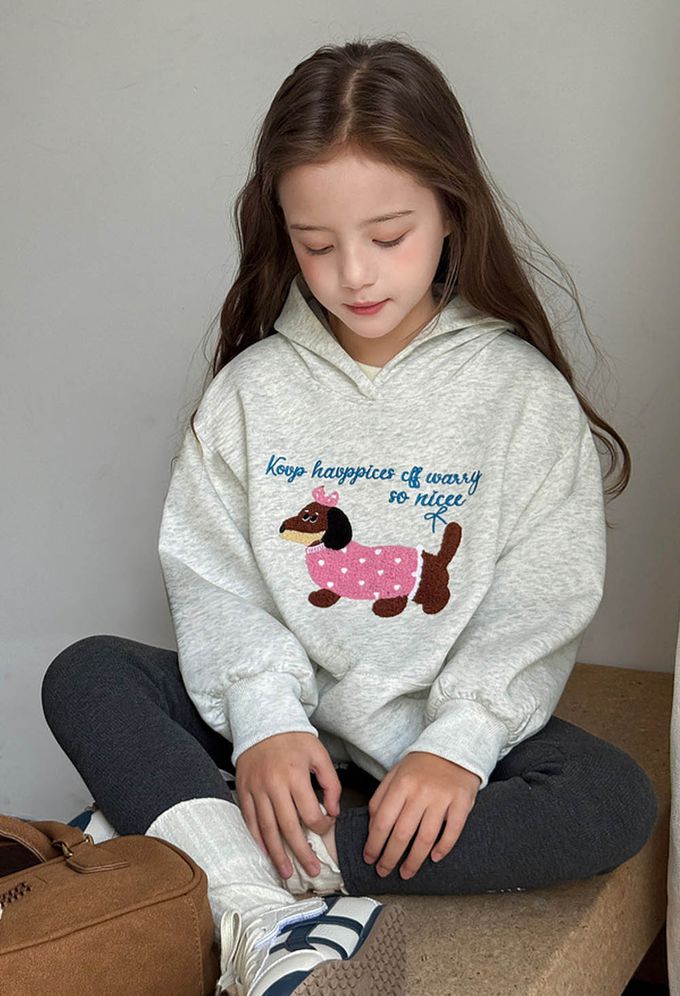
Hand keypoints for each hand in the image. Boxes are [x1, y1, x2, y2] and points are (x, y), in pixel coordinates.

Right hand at [235, 731, 341, 879]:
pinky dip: (257, 839)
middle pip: (288, 828)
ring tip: (286, 873)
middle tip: (311, 871)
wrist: (263, 721)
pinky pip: (249, 820)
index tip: (326, 827)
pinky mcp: (243, 790)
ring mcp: (256, 789)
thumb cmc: (294, 739)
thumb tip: (333, 812)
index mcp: (295, 775)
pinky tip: (265, 852)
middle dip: (301, 853)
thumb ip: (331, 783)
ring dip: (277, 854)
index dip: (321, 826)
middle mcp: (274, 785)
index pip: (310, 813)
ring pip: (267, 829)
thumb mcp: (319, 754)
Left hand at [363, 751, 480, 879]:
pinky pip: (452, 832)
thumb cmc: (421, 765)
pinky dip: (443, 849)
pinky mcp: (462, 803)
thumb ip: (381, 798)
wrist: (454, 748)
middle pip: (402, 834)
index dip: (374, 844)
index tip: (369, 858)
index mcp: (401, 784)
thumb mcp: (395, 774)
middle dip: (389, 858)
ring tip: (406, 872)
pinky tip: (434, 858)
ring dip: (414, 861)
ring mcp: (443, 798)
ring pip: (425, 838)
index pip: (382, 821)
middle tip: (383, 871)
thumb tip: (372, 826)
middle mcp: (421, 792)